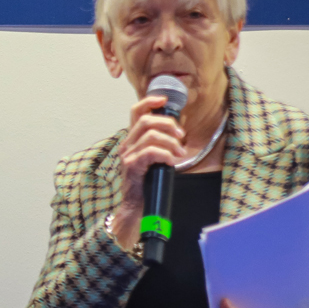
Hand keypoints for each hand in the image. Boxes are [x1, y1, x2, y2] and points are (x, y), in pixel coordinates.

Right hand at [110, 95, 185, 248]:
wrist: (136, 207)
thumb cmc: (148, 183)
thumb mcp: (155, 159)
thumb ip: (161, 144)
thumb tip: (177, 132)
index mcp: (133, 139)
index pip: (136, 112)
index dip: (149, 101)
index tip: (164, 99)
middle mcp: (127, 144)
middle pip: (146, 120)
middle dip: (168, 124)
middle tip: (181, 136)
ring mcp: (127, 155)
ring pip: (150, 136)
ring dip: (170, 142)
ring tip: (180, 153)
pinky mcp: (131, 166)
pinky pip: (150, 152)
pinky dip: (165, 154)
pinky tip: (172, 162)